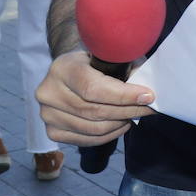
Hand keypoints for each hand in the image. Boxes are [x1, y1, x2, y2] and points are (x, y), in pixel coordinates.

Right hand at [35, 52, 155, 145]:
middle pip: (95, 111)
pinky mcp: (52, 131)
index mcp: (62, 68)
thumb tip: (147, 90)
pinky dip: (108, 135)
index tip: (148, 96)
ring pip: (92, 128)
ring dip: (120, 124)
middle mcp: (48, 92)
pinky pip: (86, 140)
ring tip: (135, 115)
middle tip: (148, 108)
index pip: (93, 88)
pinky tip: (121, 125)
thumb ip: (125, 67)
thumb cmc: (93, 61)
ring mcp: (47, 114)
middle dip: (128, 111)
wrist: (69, 70)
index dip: (123, 95)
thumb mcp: (106, 55)